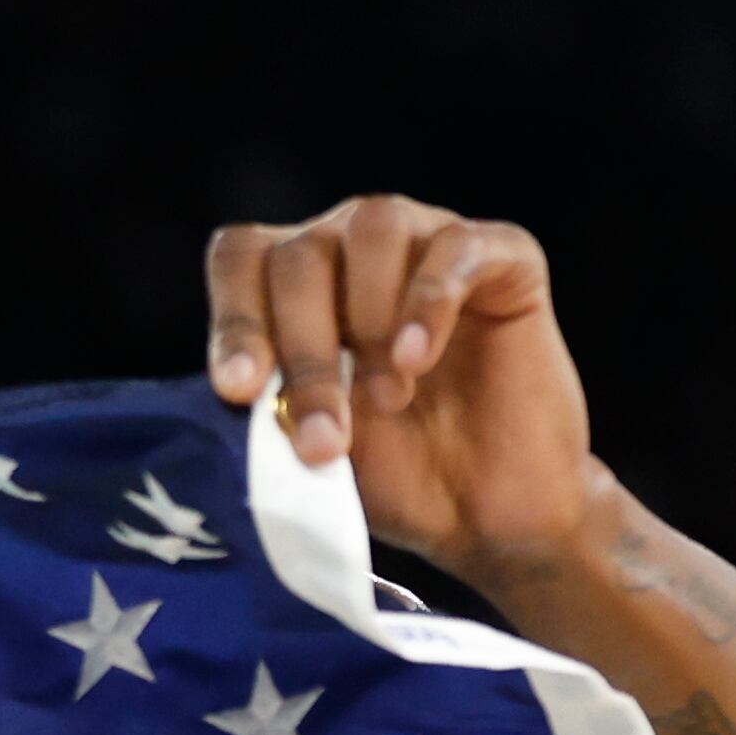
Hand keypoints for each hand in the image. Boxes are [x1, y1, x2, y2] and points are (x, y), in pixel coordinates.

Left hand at [204, 197, 594, 587]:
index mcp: (293, 284)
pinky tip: (417, 359)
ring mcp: (429, 240)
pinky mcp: (504, 256)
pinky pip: (457, 247)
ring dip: (367, 317)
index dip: (234, 318)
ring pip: (374, 225)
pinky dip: (429, 300)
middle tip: (323, 436)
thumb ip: (269, 401)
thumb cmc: (391, 471)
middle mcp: (354, 245)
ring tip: (386, 398)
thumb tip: (230, 390)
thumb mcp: (309, 441)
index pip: (242, 258)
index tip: (236, 390)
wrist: (487, 509)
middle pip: (301, 255)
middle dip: (302, 351)